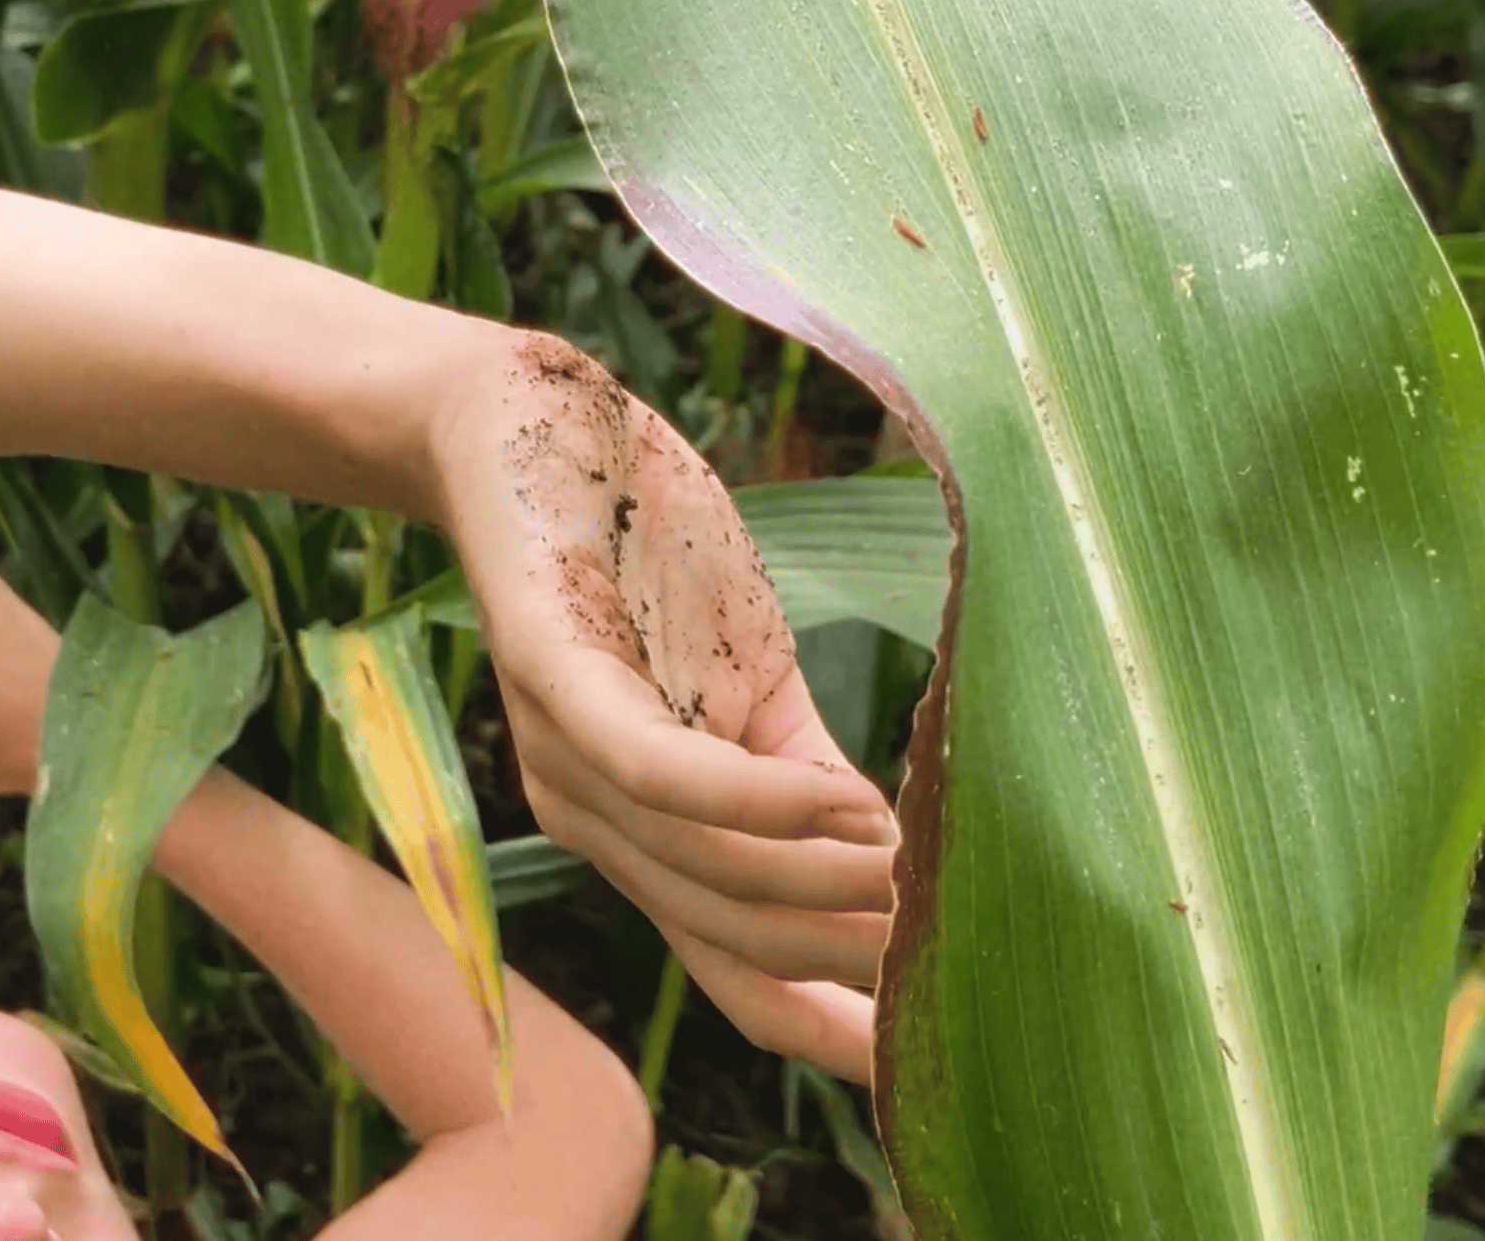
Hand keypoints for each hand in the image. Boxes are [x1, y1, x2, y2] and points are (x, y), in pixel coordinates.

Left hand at [429, 333, 896, 1082]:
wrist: (526, 421)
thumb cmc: (647, 550)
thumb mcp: (751, 682)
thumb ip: (806, 780)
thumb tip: (899, 868)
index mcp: (642, 837)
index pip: (741, 976)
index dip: (832, 1033)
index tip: (933, 1064)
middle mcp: (594, 824)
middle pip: (735, 947)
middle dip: (849, 969)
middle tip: (958, 962)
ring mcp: (566, 759)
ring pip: (708, 874)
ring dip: (824, 891)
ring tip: (920, 883)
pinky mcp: (556, 679)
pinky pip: (663, 775)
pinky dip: (762, 808)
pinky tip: (848, 812)